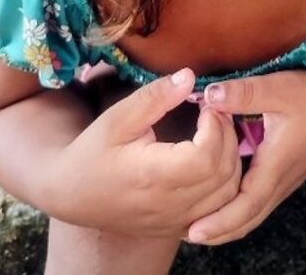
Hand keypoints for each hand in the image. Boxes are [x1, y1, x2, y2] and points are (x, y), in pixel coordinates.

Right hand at [45, 69, 241, 237]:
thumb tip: (189, 76)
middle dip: (228, 136)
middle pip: (223, 174)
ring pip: (227, 195)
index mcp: (153, 177)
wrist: (73, 195)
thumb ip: (154, 97)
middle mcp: (169, 206)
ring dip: (232, 159)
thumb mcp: (117, 118)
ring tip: (216, 132)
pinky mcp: (179, 227)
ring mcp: (176, 221)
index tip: (206, 105)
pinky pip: (219, 211)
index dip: (216, 127)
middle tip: (216, 112)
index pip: (206, 157)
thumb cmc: (93, 151)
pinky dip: (228, 185)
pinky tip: (215, 160)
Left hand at [186, 69, 305, 243]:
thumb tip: (207, 96)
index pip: (244, 207)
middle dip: (218, 231)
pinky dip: (241, 209)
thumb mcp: (280, 88)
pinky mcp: (288, 171)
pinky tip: (226, 198)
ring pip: (255, 212)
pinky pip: (261, 201)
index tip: (192, 232)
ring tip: (200, 222)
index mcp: (275, 166)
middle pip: (247, 220)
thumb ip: (244, 93)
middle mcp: (281, 180)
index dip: (218, 222)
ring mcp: (287, 178)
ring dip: (229, 222)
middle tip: (187, 234)